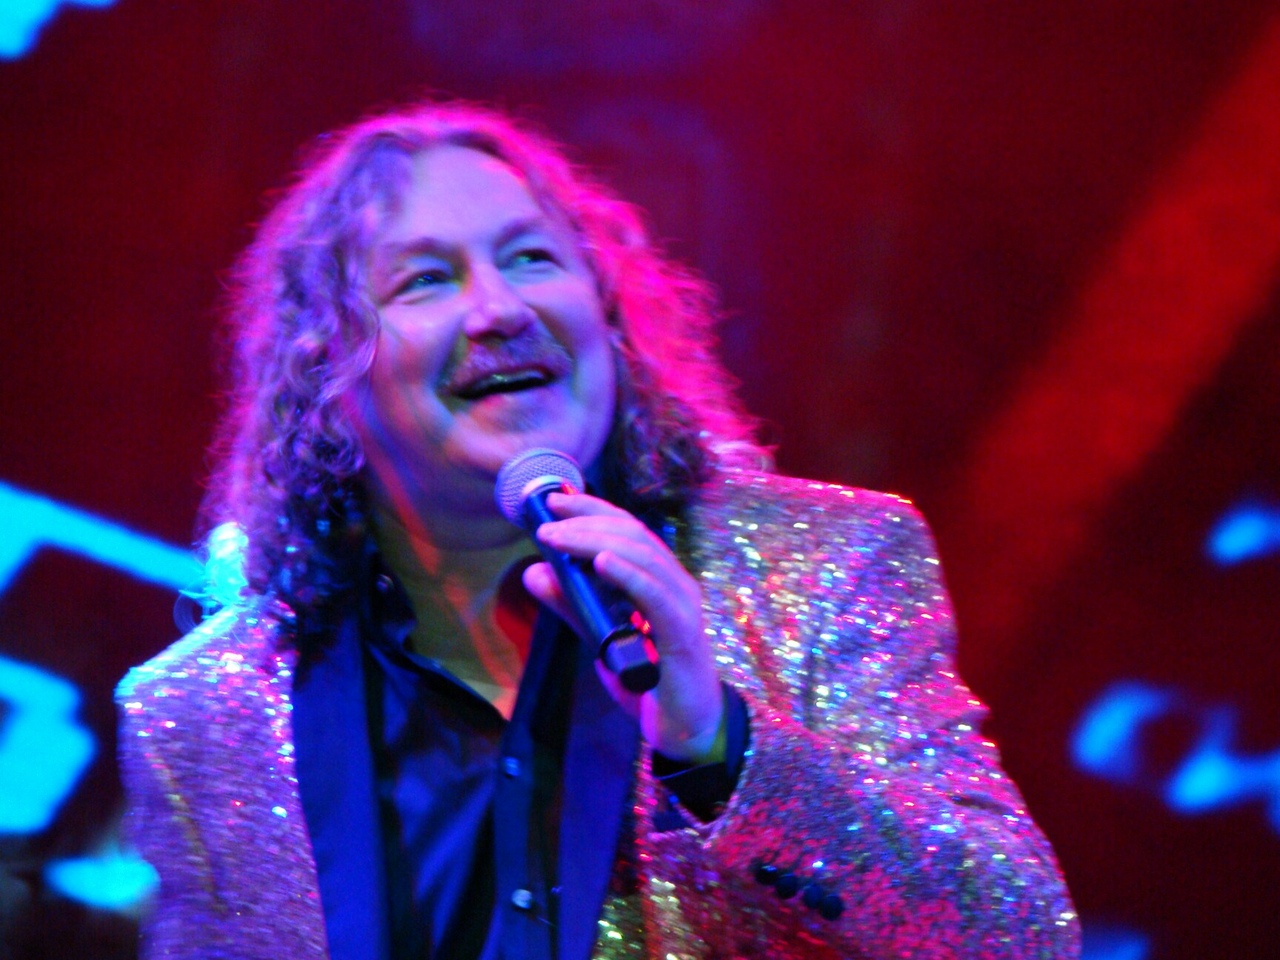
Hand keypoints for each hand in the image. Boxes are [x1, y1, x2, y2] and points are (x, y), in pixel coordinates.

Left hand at [522, 491, 724, 763]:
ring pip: (643, 556)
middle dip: (586, 522)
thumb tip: (534, 572)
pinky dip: (628, 574)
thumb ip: (572, 605)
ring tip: (560, 540)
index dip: (591, 508)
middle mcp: (675, 583)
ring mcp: (683, 605)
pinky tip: (602, 563)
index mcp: (658, 578)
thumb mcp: (600, 636)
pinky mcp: (683, 633)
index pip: (627, 528)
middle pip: (632, 535)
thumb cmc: (648, 680)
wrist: (686, 727)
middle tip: (546, 524)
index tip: (554, 499)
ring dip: (596, 543)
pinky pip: (656, 595)